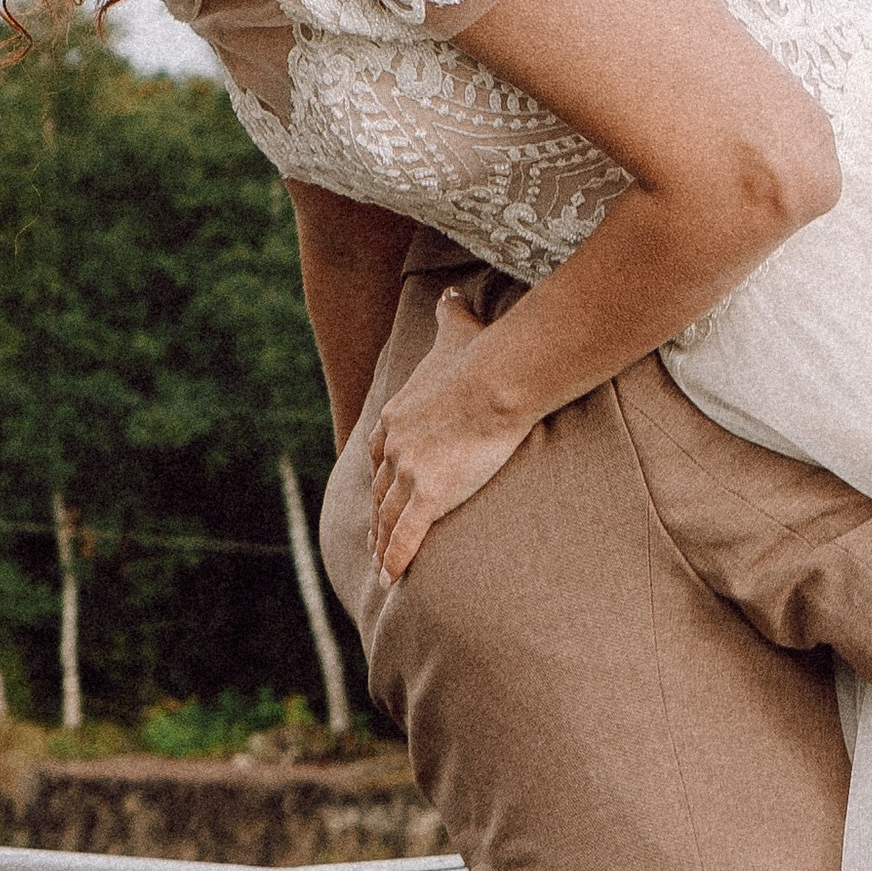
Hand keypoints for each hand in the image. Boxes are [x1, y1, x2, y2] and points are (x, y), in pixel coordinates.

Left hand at [366, 290, 531, 579]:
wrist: (496, 379)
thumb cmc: (480, 355)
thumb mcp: (455, 327)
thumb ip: (448, 311)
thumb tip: (449, 292)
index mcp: (397, 414)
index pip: (379, 451)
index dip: (380, 472)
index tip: (381, 484)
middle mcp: (394, 445)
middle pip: (379, 488)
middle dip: (376, 513)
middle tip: (375, 534)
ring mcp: (408, 472)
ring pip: (388, 516)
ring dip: (383, 543)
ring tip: (382, 564)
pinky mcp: (429, 494)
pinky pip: (407, 536)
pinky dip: (397, 559)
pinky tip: (392, 578)